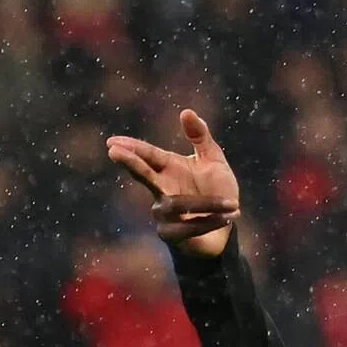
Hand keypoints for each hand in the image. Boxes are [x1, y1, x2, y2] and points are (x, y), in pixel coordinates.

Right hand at [107, 109, 240, 256]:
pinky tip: (226, 219)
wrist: (226, 226)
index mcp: (167, 167)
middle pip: (142, 175)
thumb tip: (187, 111)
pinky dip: (208, 222)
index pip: (147, 155)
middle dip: (131, 163)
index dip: (131, 148)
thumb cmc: (217, 191)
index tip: (112, 143)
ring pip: (175, 205)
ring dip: (207, 204)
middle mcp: (160, 189)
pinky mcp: (170, 234)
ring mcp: (162, 214)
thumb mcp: (213, 161)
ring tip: (234, 205)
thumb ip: (201, 137)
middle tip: (113, 152)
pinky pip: (186, 227)